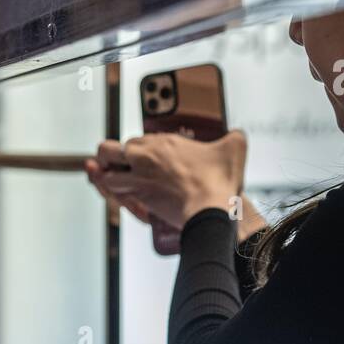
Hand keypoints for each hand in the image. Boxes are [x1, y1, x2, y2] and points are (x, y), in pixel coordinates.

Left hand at [85, 130, 248, 230]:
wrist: (211, 209)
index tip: (148, 161)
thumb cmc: (220, 181)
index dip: (137, 151)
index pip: (135, 140)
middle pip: (109, 149)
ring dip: (107, 178)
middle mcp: (146, 156)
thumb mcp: (234, 149)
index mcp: (165, 142)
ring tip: (116, 183)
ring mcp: (138, 178)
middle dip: (110, 158)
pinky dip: (114, 196)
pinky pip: (113, 195)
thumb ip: (235, 137)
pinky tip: (122, 199)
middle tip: (120, 168)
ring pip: (104, 173)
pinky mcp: (137, 199)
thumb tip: (239, 134)